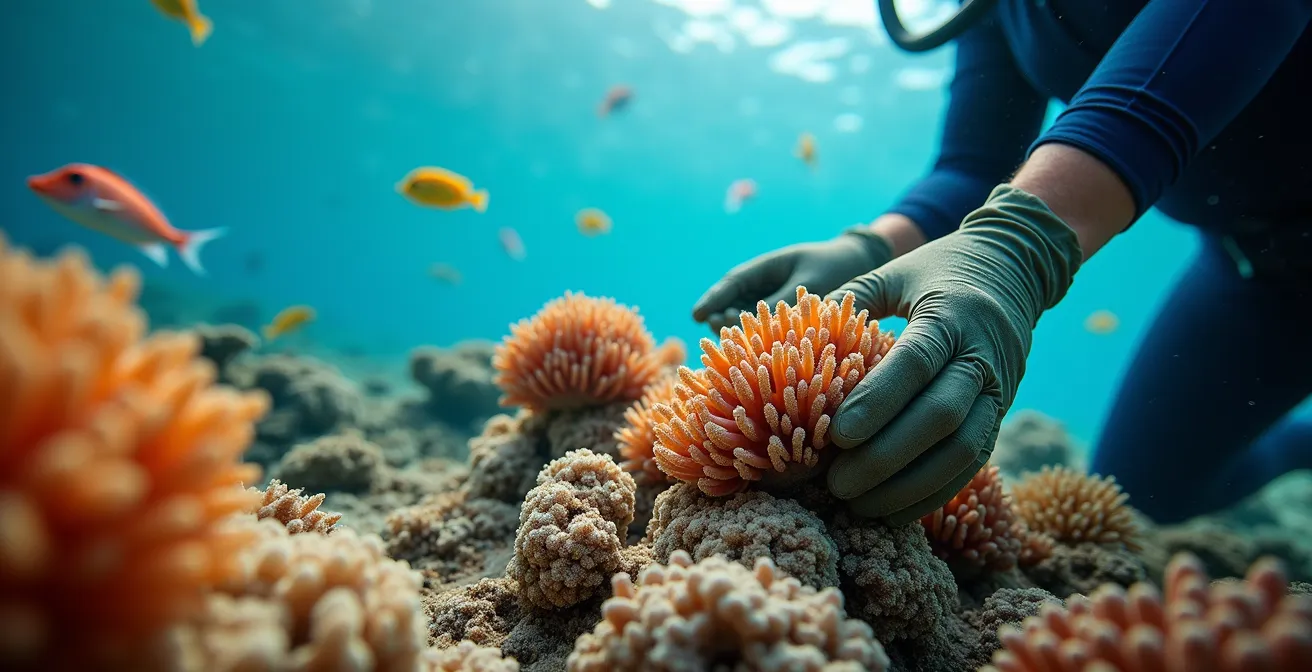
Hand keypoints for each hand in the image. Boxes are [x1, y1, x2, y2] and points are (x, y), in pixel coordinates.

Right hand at [692, 228, 893, 331]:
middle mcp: (764, 288)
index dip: (713, 300)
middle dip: (723, 319)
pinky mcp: (784, 323)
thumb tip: (758, 328)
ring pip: (747, 323)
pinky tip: (760, 360)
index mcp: (765, 269)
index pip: (732, 284)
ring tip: (736, 347)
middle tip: (717, 330)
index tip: (696, 316)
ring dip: (741, 335)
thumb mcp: (810, 285)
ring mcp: (772, 306)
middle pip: (733, 305)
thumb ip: (784, 305)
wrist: (861, 264)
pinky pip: (767, 334)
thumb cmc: (834, 267)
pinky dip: (761, 344)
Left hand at [824, 185, 1083, 523]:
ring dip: (910, 487)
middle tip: (836, 484)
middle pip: (941, 417)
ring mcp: (998, 391)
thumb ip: (850, 300)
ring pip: (963, 451)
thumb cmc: (939, 270)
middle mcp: (981, 357)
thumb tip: (795, 332)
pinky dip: (934, 494)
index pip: (915, 364)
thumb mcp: (895, 272)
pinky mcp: (1002, 416)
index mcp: (951, 316)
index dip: (877, 402)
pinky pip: (973, 465)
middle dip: (887, 458)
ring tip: (859, 508)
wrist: (1015, 269)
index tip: (836, 436)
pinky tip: (892, 513)